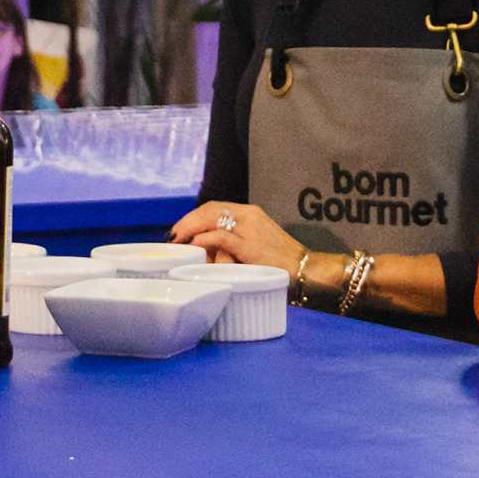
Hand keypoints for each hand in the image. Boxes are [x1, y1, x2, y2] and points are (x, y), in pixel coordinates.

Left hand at [166, 202, 302, 269]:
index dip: (193, 217)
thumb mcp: (257, 243)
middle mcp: (249, 216)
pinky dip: (205, 239)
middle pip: (209, 210)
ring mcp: (250, 229)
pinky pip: (222, 237)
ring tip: (177, 242)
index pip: (214, 207)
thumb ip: (235, 241)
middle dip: (186, 222)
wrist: (306, 270)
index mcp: (251, 213)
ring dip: (190, 230)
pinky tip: (195, 245)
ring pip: (212, 219)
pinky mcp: (251, 246)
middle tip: (172, 237)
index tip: (179, 230)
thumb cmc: (281, 262)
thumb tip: (206, 249)